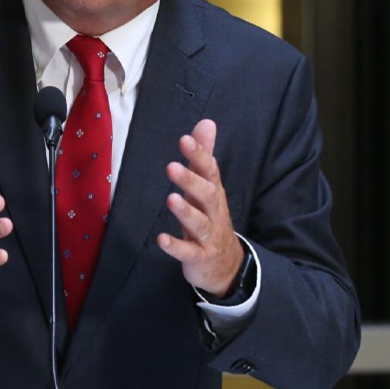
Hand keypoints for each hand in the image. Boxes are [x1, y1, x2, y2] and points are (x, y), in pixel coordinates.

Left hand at [156, 119, 243, 296]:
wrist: (227, 266)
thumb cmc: (212, 219)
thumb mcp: (209, 187)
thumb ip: (204, 156)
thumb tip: (206, 122)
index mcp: (213, 194)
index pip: (209, 171)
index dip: (199, 155)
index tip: (185, 139)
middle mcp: (213, 213)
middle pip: (207, 195)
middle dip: (191, 181)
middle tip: (171, 166)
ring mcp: (208, 236)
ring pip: (199, 223)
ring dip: (185, 211)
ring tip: (170, 198)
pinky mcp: (200, 257)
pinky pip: (189, 252)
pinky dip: (176, 246)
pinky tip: (161, 239)